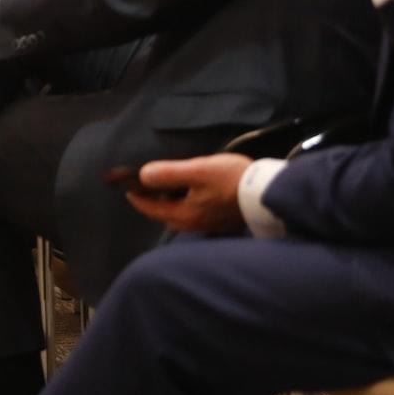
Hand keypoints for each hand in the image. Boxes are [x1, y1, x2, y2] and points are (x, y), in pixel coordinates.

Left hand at [121, 154, 252, 233]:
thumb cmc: (231, 179)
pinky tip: (193, 191)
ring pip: (180, 214)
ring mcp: (208, 224)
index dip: (137, 197)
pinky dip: (186, 203)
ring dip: (171, 201)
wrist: (266, 193)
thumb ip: (169, 173)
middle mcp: (194, 224)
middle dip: (153, 200)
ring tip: (169, 185)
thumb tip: (144, 175)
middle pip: (165, 213)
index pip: (151, 208)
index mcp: (184, 214)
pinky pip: (195, 213)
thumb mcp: (198, 170)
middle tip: (148, 184)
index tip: (127, 187)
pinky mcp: (221, 221)